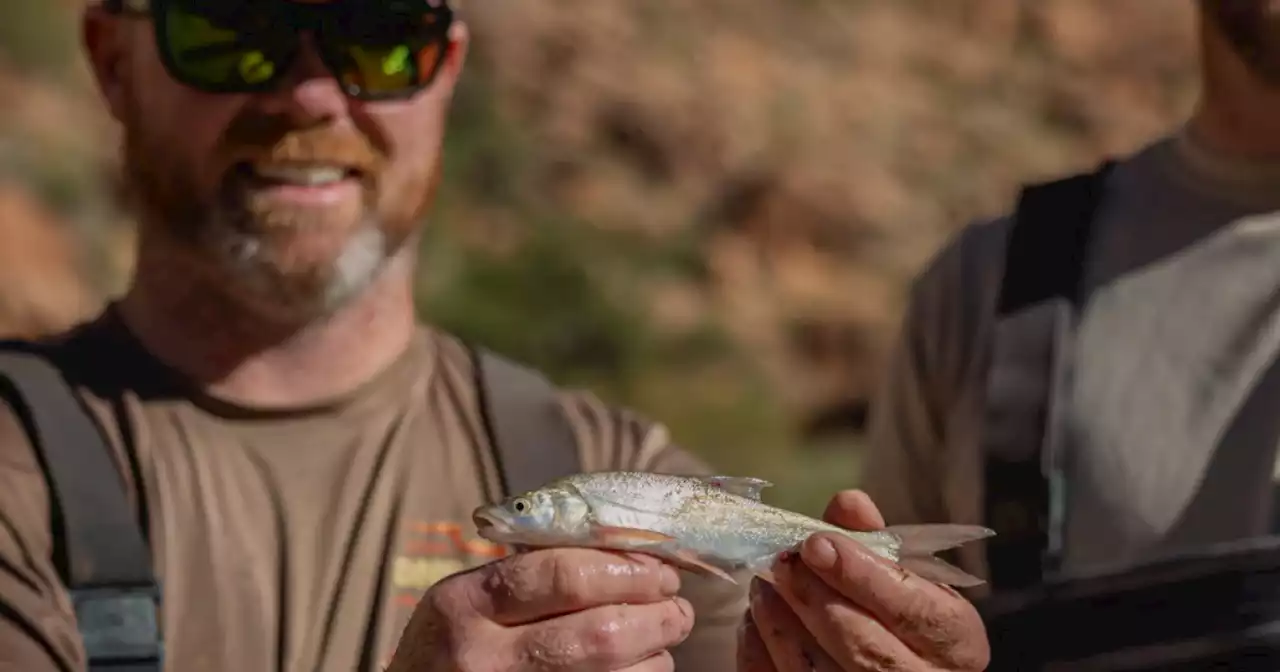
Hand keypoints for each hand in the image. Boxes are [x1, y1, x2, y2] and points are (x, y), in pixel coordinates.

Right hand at [386, 547, 694, 670]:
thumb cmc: (453, 646)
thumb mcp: (467, 600)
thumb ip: (527, 572)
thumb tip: (628, 551)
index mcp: (464, 604)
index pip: (564, 575)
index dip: (627, 569)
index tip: (660, 568)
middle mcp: (482, 657)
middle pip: (599, 633)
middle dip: (655, 615)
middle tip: (677, 607)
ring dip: (654, 657)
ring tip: (659, 641)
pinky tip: (641, 670)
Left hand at [740, 491, 989, 670]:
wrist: (900, 666)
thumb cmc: (907, 616)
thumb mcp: (910, 578)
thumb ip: (878, 541)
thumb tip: (848, 503)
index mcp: (955, 643)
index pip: (915, 612)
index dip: (862, 576)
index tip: (817, 543)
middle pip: (865, 648)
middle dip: (814, 596)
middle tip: (783, 560)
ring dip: (781, 622)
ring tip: (765, 583)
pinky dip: (761, 652)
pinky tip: (756, 621)